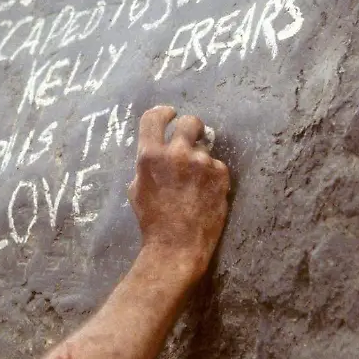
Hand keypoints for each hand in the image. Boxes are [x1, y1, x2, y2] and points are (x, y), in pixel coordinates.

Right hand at [128, 106, 230, 276]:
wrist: (178, 245)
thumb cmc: (152, 220)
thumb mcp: (137, 188)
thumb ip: (147, 165)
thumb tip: (157, 152)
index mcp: (150, 155)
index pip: (154, 117)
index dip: (163, 113)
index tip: (170, 114)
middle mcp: (177, 153)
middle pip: (189, 122)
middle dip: (191, 128)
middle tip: (191, 139)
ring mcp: (202, 162)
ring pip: (205, 147)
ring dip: (200, 158)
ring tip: (196, 181)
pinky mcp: (221, 174)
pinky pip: (217, 165)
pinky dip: (212, 176)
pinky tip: (205, 193)